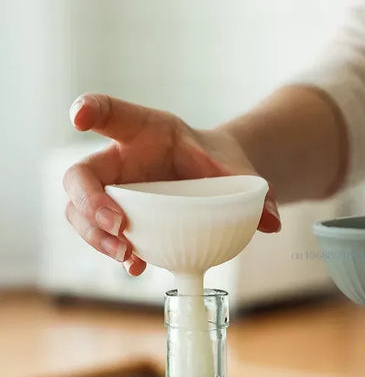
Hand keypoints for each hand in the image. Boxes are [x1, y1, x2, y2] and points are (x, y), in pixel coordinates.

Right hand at [63, 94, 280, 275]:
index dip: (90, 110)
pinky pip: (103, 236)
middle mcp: (122, 160)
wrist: (212, 182)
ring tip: (127, 255)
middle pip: (81, 175)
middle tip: (119, 225)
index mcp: (146, 132)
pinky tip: (136, 266)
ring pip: (80, 211)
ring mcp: (117, 191)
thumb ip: (255, 192)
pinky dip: (115, 252)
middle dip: (89, 200)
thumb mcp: (237, 171)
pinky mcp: (121, 218)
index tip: (79, 118)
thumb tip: (273, 223)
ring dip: (95, 236)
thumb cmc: (217, 166)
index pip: (112, 113)